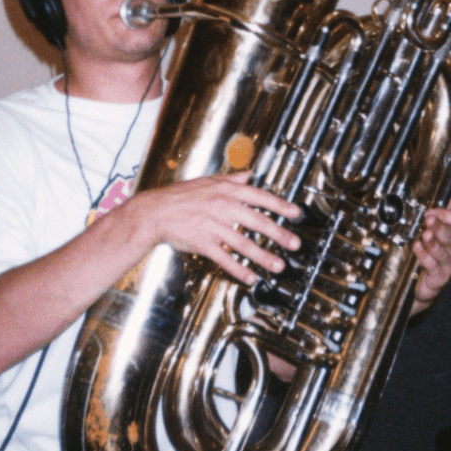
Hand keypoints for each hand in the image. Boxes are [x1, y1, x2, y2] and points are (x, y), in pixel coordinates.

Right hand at [139, 171, 301, 285]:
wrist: (155, 211)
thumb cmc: (180, 196)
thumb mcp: (208, 180)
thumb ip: (232, 178)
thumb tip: (250, 174)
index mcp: (227, 191)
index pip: (260, 197)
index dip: (280, 206)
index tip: (295, 213)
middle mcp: (223, 207)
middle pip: (257, 222)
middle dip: (279, 234)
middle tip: (295, 244)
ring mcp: (213, 226)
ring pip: (244, 243)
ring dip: (263, 256)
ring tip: (278, 265)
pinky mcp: (203, 243)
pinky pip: (224, 258)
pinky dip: (238, 269)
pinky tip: (250, 277)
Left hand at [411, 178, 450, 313]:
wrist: (420, 281)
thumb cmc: (429, 253)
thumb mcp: (435, 225)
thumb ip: (446, 205)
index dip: (448, 215)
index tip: (435, 210)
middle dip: (439, 226)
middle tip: (428, 218)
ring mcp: (448, 263)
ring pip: (443, 250)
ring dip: (433, 241)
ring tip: (423, 234)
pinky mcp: (439, 277)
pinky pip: (434, 266)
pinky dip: (425, 257)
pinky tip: (417, 249)